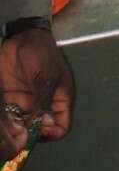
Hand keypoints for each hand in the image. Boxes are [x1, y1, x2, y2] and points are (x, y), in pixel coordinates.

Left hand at [0, 29, 74, 157]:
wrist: (21, 36)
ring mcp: (26, 101)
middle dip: (31, 134)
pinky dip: (7, 121)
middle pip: (40, 129)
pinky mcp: (10, 98)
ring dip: (17, 129)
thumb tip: (38, 124)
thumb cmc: (41, 54)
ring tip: (10, 127)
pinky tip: (4, 120)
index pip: (61, 126)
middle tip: (20, 132)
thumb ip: (42, 101)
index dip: (52, 133)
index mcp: (60, 99)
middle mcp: (43, 105)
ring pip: (23, 125)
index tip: (40, 132)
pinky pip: (10, 115)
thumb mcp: (46, 77)